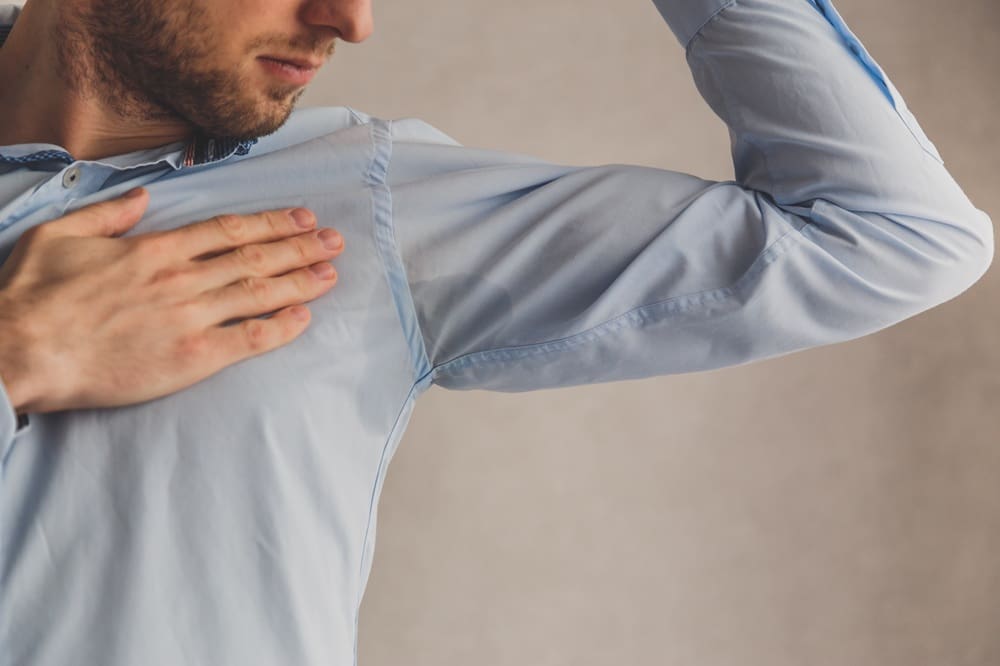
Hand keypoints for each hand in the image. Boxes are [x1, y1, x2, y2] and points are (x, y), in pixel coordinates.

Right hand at [0, 187, 343, 414]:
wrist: (21, 352)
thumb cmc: (34, 297)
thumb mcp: (61, 235)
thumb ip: (109, 214)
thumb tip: (143, 197)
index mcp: (154, 249)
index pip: (227, 230)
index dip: (271, 223)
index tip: (301, 216)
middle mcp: (181, 279)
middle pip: (254, 257)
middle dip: (300, 246)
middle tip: (333, 240)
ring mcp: (190, 318)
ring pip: (259, 293)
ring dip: (301, 280)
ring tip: (331, 271)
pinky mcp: (192, 358)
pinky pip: (249, 339)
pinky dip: (280, 327)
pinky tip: (305, 317)